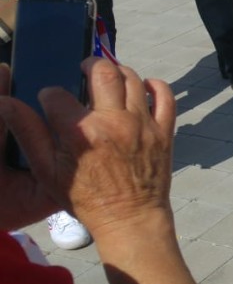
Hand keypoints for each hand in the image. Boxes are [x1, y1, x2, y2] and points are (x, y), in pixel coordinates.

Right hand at [0, 58, 176, 242]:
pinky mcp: (163, 133)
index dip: (50, 96)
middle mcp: (114, 123)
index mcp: (81, 132)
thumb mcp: (47, 171)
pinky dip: (155, 86)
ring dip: (118, 71)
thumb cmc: (86, 198)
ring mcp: (142, 126)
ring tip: (109, 78)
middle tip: (84, 70)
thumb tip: (6, 103)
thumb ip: (28, 134)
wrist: (130, 219)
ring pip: (133, 79)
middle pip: (102, 72)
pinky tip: (143, 87)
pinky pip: (165, 97)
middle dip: (89, 65)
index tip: (51, 102)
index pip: (57, 95)